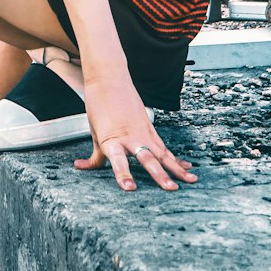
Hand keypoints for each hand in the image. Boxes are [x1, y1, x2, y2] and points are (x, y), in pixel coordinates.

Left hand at [74, 73, 196, 192]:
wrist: (109, 81)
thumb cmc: (98, 106)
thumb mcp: (94, 133)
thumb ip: (94, 156)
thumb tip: (80, 166)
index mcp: (112, 140)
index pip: (117, 160)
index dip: (123, 174)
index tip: (130, 188)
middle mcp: (131, 138)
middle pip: (148, 159)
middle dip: (160, 175)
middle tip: (171, 188)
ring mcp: (144, 133)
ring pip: (162, 154)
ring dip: (176, 169)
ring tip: (190, 181)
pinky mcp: (150, 130)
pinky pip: (164, 148)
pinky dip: (175, 159)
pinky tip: (187, 168)